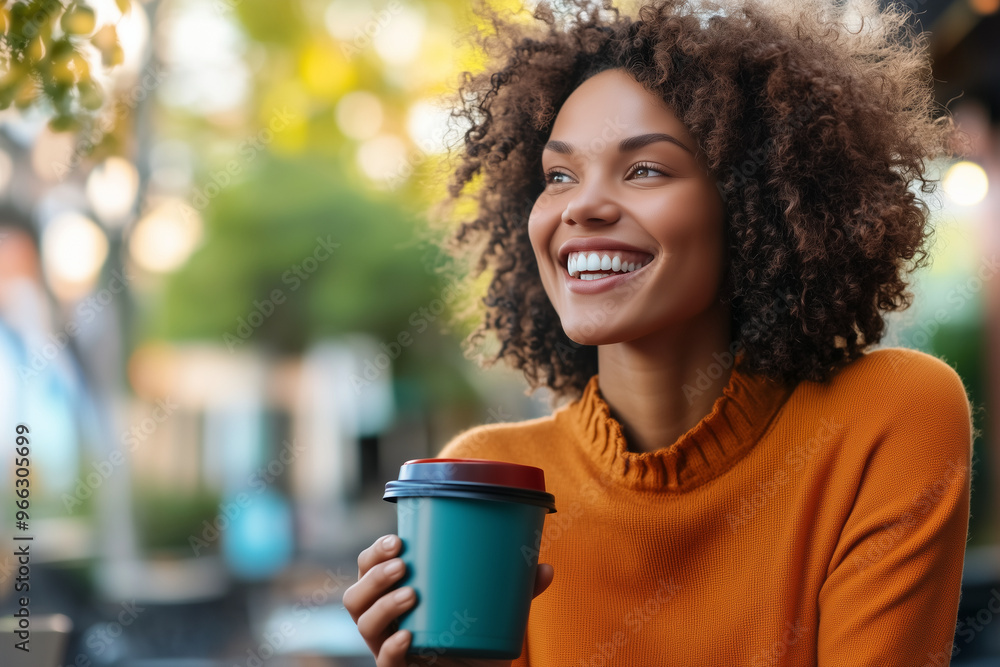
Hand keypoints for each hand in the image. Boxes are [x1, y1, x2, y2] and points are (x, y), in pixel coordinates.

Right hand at [343, 533, 554, 666]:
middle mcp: (384, 622)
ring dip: (383, 604)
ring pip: (363, 624)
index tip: (399, 539)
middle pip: (356, 595)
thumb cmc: (475, 640)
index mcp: (396, 595)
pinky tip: (408, 636)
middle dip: (375, 575)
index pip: (368, 569)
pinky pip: (384, 663)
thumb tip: (544, 566)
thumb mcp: (494, 610)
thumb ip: (516, 590)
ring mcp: (388, 648)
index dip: (374, 553)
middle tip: (403, 564)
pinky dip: (392, 648)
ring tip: (411, 594)